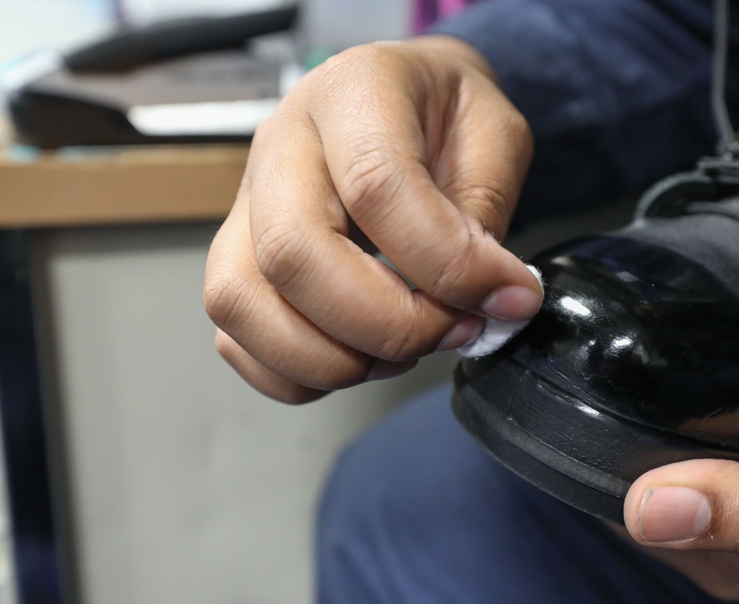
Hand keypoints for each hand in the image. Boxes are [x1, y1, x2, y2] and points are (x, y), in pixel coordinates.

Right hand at [203, 36, 541, 403]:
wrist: (406, 101)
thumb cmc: (444, 116)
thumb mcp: (494, 134)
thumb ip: (488, 214)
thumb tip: (496, 300)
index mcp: (351, 93)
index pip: (375, 186)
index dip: (445, 263)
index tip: (503, 297)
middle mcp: (281, 145)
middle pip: (293, 253)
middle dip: (384, 323)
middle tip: (450, 331)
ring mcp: (246, 205)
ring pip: (243, 301)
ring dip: (333, 357)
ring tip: (401, 352)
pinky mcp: (235, 258)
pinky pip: (235, 337)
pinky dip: (295, 374)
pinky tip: (356, 361)